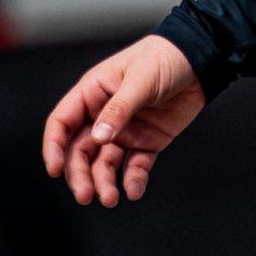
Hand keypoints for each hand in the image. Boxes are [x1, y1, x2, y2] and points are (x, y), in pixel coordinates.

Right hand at [42, 34, 207, 206]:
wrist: (201, 59)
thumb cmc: (164, 56)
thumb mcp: (140, 78)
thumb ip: (119, 109)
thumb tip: (98, 137)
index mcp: (92, 93)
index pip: (62, 122)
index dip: (53, 146)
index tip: (54, 169)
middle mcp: (103, 115)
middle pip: (79, 151)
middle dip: (79, 175)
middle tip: (86, 195)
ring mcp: (124, 131)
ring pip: (104, 164)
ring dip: (104, 183)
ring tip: (111, 198)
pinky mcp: (146, 142)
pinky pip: (135, 166)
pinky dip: (132, 181)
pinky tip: (133, 191)